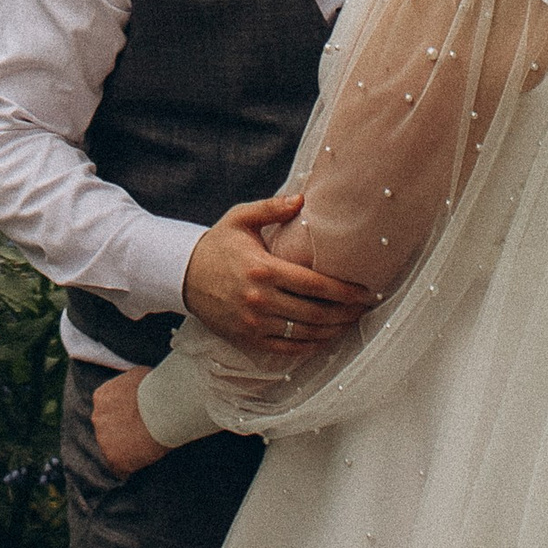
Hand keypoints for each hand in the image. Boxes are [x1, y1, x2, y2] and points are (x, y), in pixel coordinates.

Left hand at [91, 366, 163, 478]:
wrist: (166, 406)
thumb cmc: (158, 388)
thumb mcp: (138, 376)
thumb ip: (129, 386)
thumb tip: (133, 388)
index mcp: (101, 397)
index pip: (106, 411)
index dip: (121, 418)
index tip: (134, 421)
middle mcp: (97, 417)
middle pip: (106, 430)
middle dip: (120, 433)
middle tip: (140, 436)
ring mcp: (103, 438)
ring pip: (111, 450)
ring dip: (124, 451)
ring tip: (144, 450)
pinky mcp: (113, 458)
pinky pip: (119, 468)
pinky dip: (128, 469)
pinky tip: (140, 465)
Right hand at [184, 191, 375, 356]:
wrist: (182, 275)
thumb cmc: (217, 244)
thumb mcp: (240, 218)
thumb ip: (272, 208)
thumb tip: (302, 198)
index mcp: (263, 268)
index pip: (314, 284)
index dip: (343, 290)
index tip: (364, 291)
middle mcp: (260, 299)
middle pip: (314, 312)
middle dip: (345, 312)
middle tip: (364, 308)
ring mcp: (253, 323)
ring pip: (303, 333)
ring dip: (332, 330)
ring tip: (351, 322)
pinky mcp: (248, 338)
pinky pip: (286, 349)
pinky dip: (309, 346)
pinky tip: (324, 338)